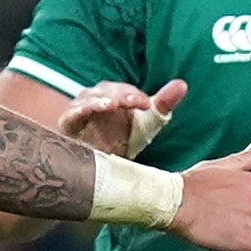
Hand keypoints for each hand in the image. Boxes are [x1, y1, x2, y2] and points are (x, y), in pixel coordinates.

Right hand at [55, 77, 183, 159]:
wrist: (100, 165)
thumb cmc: (123, 137)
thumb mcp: (147, 122)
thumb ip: (163, 103)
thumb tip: (182, 84)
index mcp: (114, 94)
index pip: (124, 90)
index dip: (134, 95)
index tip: (146, 104)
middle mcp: (96, 97)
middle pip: (107, 91)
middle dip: (122, 95)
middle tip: (137, 102)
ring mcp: (80, 108)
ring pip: (89, 98)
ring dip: (101, 100)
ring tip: (114, 104)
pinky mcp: (68, 122)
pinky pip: (73, 114)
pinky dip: (81, 110)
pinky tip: (89, 111)